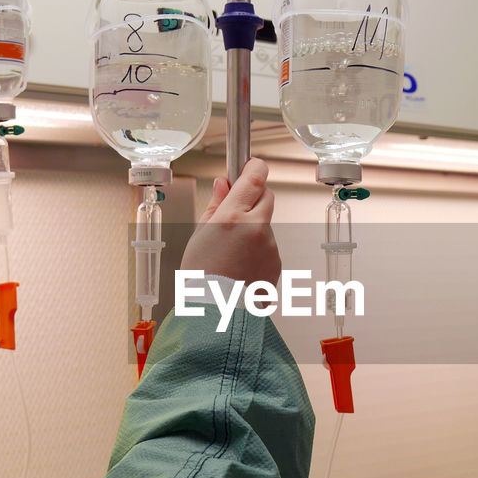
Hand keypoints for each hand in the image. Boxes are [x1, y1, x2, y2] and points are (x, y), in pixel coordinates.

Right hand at [182, 158, 280, 286]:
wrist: (216, 313)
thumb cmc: (202, 278)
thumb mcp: (200, 234)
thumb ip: (216, 204)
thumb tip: (223, 184)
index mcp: (233, 217)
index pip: (254, 178)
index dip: (253, 166)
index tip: (250, 164)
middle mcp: (256, 228)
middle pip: (266, 195)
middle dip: (254, 195)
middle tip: (235, 207)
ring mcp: (270, 245)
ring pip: (266, 223)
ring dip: (253, 226)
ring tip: (230, 249)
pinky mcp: (277, 261)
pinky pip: (268, 245)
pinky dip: (257, 248)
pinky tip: (240, 262)